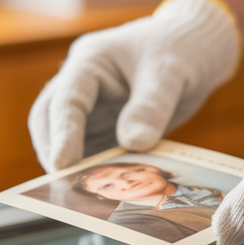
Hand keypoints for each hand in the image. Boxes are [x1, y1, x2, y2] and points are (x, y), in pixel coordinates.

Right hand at [28, 0, 239, 171]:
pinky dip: (94, 169)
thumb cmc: (180, 49)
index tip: (63, 165)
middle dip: (53, 152)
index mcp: (90, 61)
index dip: (62, 133)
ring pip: (65, 139)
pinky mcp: (105, 126)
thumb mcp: (170, 73)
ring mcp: (91, 107)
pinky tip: (105, 188)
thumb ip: (150, 107)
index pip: (66, 100)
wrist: (195, 50)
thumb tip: (131, 144)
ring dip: (71, 165)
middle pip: (49, 120)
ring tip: (82, 194)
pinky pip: (91, 150)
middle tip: (63, 186)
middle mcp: (81, 84)